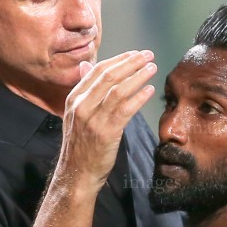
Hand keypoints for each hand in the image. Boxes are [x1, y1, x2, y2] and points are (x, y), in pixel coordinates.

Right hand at [57, 50, 157, 189]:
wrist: (76, 173)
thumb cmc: (80, 144)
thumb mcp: (76, 113)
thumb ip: (84, 90)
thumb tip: (87, 65)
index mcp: (74, 98)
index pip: (97, 70)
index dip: (118, 59)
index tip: (134, 53)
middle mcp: (82, 106)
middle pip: (109, 76)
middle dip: (131, 62)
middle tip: (148, 55)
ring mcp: (93, 119)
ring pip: (118, 90)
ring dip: (138, 76)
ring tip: (152, 68)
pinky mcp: (106, 133)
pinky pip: (125, 110)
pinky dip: (139, 97)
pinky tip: (150, 90)